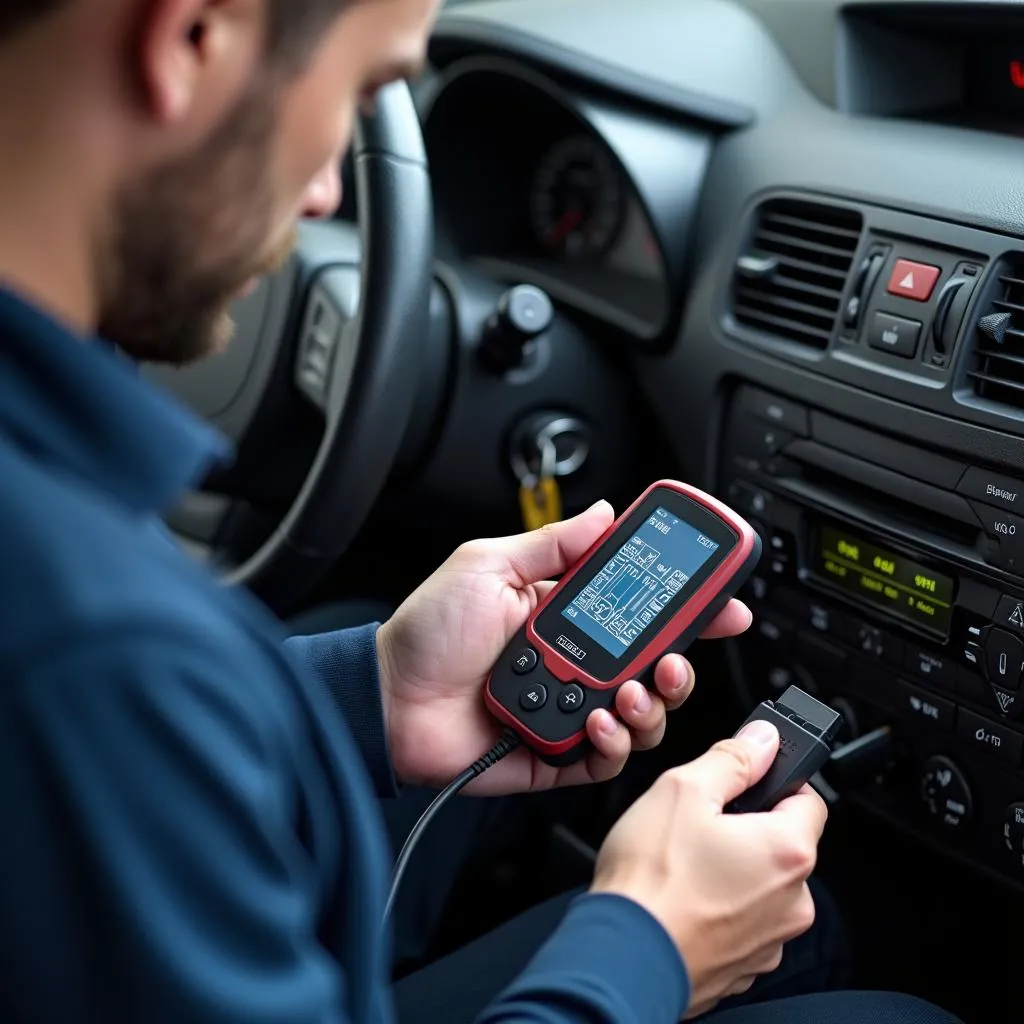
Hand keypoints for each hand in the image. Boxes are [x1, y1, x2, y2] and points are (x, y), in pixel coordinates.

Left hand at [376, 500, 750, 793]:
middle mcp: (577, 663)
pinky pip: (607, 759)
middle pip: (656, 666)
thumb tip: (603, 512)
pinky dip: (614, 744)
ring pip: (643, 715)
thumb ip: (550, 544)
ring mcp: (570, 709)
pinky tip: (597, 722)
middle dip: (681, 662)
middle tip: (676, 657)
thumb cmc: (426, 632)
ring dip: (650, 704)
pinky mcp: (558, 754)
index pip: (642, 607)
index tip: (721, 600)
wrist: (386, 699)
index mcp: (565, 615)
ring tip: (625, 691)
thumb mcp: (486, 566)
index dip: (687, 606)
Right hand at [591, 721, 826, 1018]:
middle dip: (746, 828)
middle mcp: (793, 901)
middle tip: (697, 822)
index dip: (774, 781)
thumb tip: (762, 739)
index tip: (744, 779)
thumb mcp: (682, 790)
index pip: (810, 798)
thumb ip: (731, 759)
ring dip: (732, 870)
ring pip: (761, 885)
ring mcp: (770, 940)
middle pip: (782, 843)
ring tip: (681, 865)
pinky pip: (741, 922)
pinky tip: (681, 898)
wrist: (621, 957)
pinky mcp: (744, 967)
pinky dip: (718, 908)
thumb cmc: (650, 880)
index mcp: (788, 852)